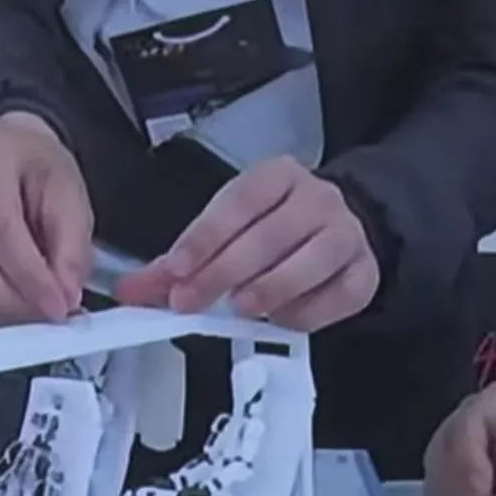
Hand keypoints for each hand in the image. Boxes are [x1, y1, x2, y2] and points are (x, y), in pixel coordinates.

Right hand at [0, 111, 95, 328]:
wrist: (4, 156)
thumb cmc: (35, 171)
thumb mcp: (71, 196)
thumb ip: (72, 247)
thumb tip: (63, 293)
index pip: (0, 226)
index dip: (29, 276)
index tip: (56, 306)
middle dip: (3, 300)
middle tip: (38, 322)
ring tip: (24, 319)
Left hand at [114, 157, 379, 330]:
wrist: (337, 230)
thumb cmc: (272, 230)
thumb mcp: (223, 233)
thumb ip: (175, 264)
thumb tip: (131, 290)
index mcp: (276, 177)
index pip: (238, 202)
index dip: (205, 237)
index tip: (175, 268)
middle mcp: (317, 199)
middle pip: (271, 235)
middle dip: (224, 272)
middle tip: (191, 300)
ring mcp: (347, 234)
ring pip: (311, 261)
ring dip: (270, 289)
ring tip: (240, 308)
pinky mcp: (365, 271)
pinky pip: (340, 295)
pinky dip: (307, 312)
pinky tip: (280, 318)